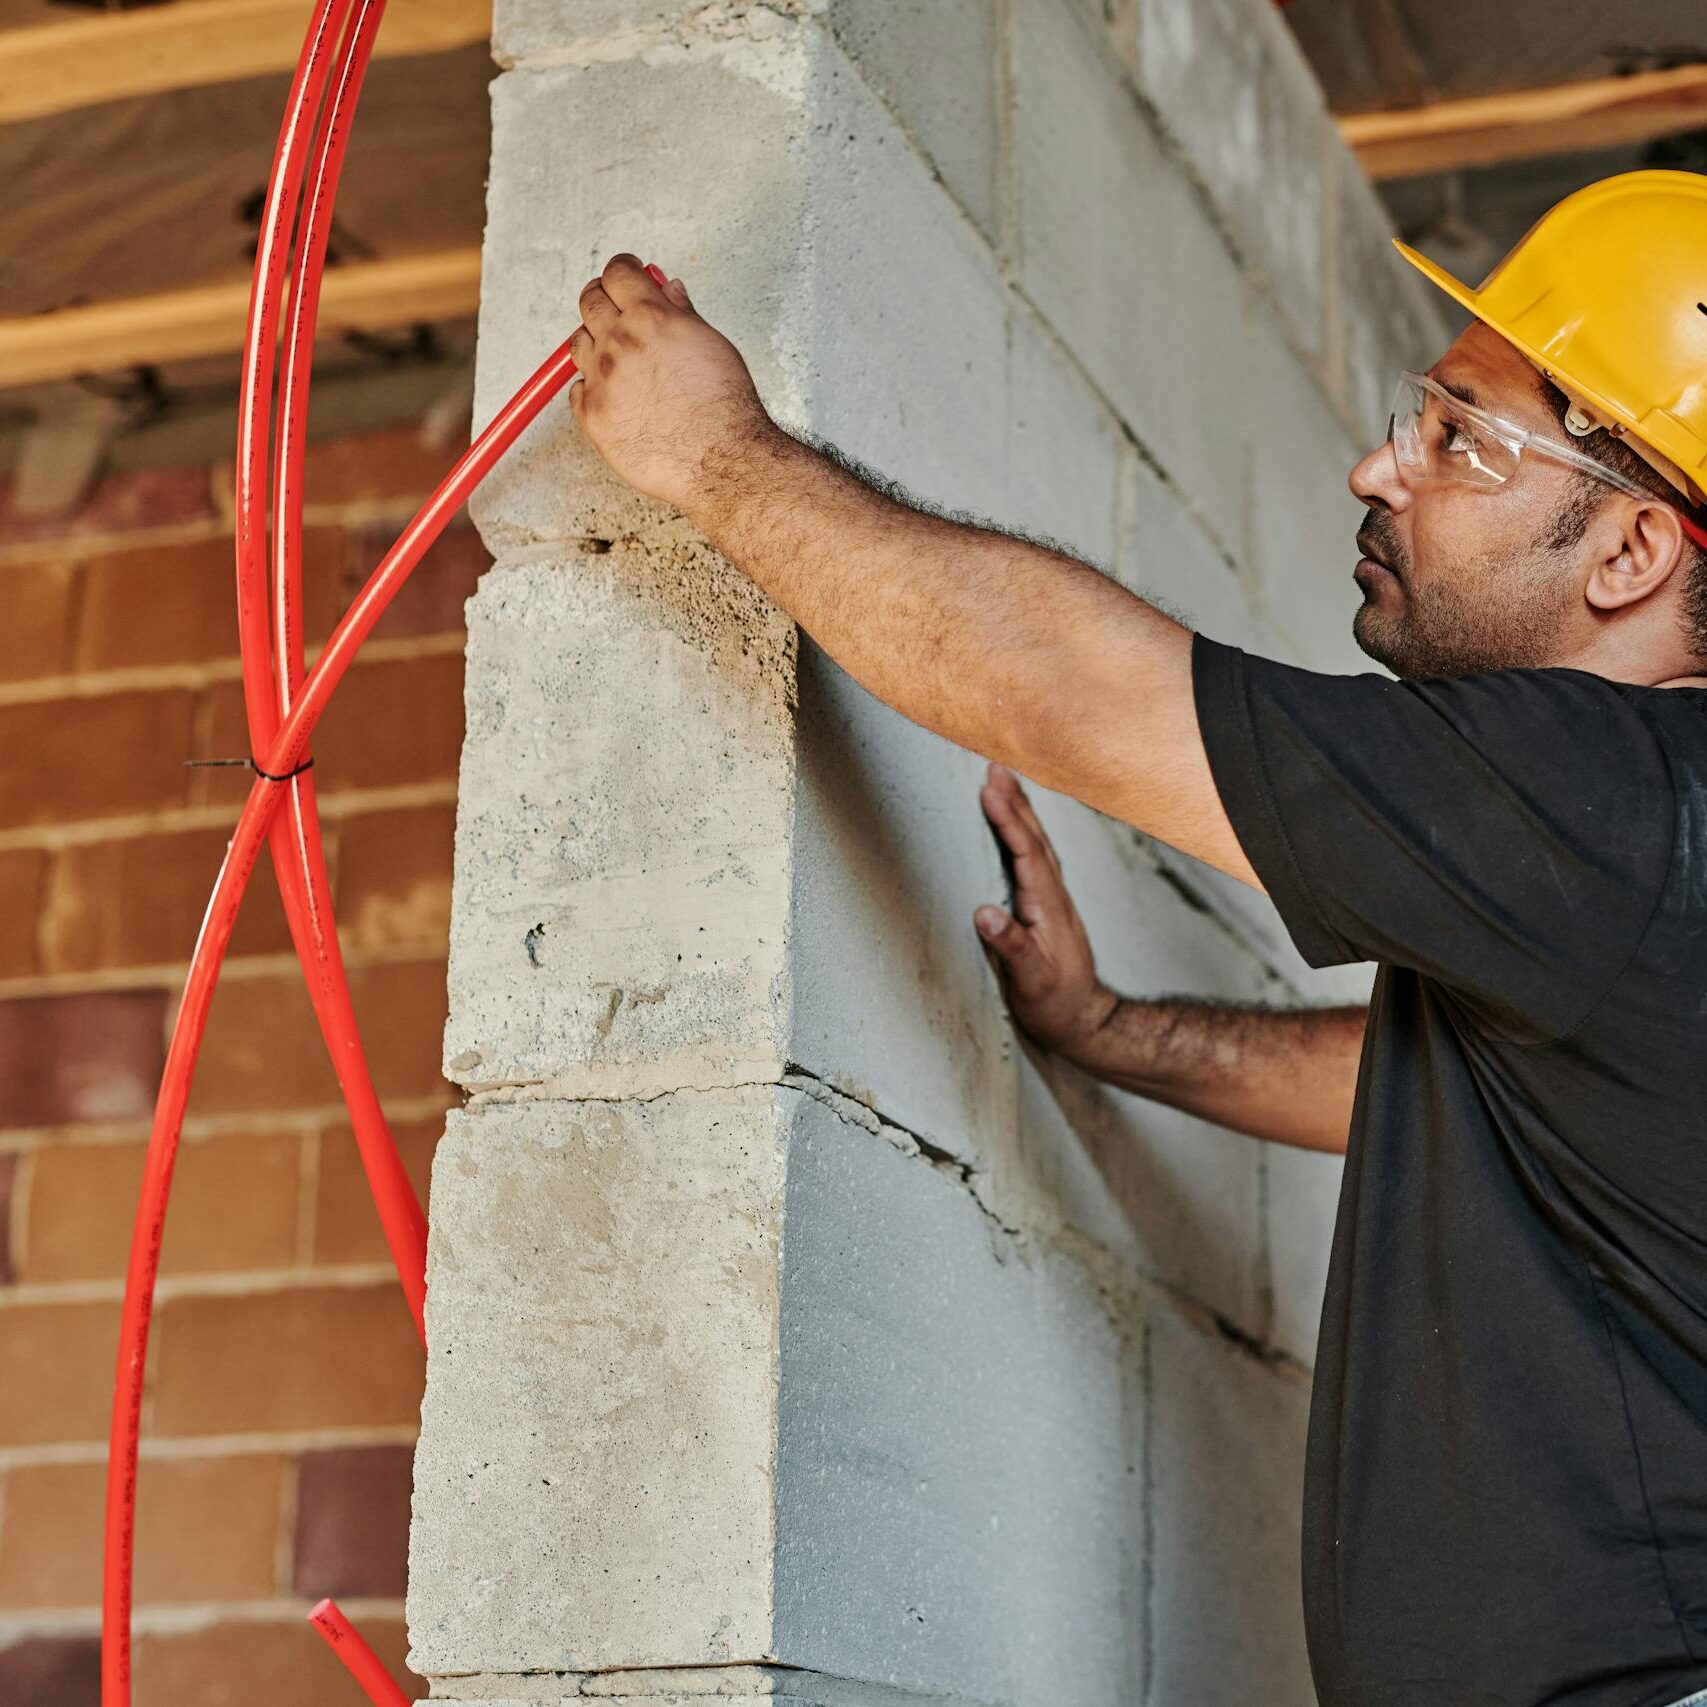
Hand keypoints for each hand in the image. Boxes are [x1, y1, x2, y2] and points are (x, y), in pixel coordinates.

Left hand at [567, 254, 777, 515]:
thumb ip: (682, 312)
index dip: (623, 269)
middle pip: (590, 301)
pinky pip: (577, 389)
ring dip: (594, 342)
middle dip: (603, 297)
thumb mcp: (711, 344)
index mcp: (650, 316)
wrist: (720, 458)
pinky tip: (617, 396)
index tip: (626, 273)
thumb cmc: (724, 407)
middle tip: (615, 307)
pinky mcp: (592, 414)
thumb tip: (668, 290)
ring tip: (618, 358)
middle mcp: (619, 342)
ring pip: (578, 343)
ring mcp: (601, 378)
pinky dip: (591, 387)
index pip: (618, 272)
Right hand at [975, 761, 1116, 1056]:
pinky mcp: (1048, 908)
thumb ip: (1012, 947)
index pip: (1026, 854)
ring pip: (1038, 845)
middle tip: (994, 768)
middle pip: (1035, 839)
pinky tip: (1018, 827)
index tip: (989, 789)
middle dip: (1015, 802)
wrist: (1086, 1021)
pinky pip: (1036, 858)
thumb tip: (984, 912)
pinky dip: (1025, 834)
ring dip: (1021, 812)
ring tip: (1004, 783)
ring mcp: (1054, 901)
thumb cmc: (1056, 1005)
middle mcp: (1054, 897)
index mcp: (1047, 908)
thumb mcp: (1032, 982)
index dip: (1008, 820)